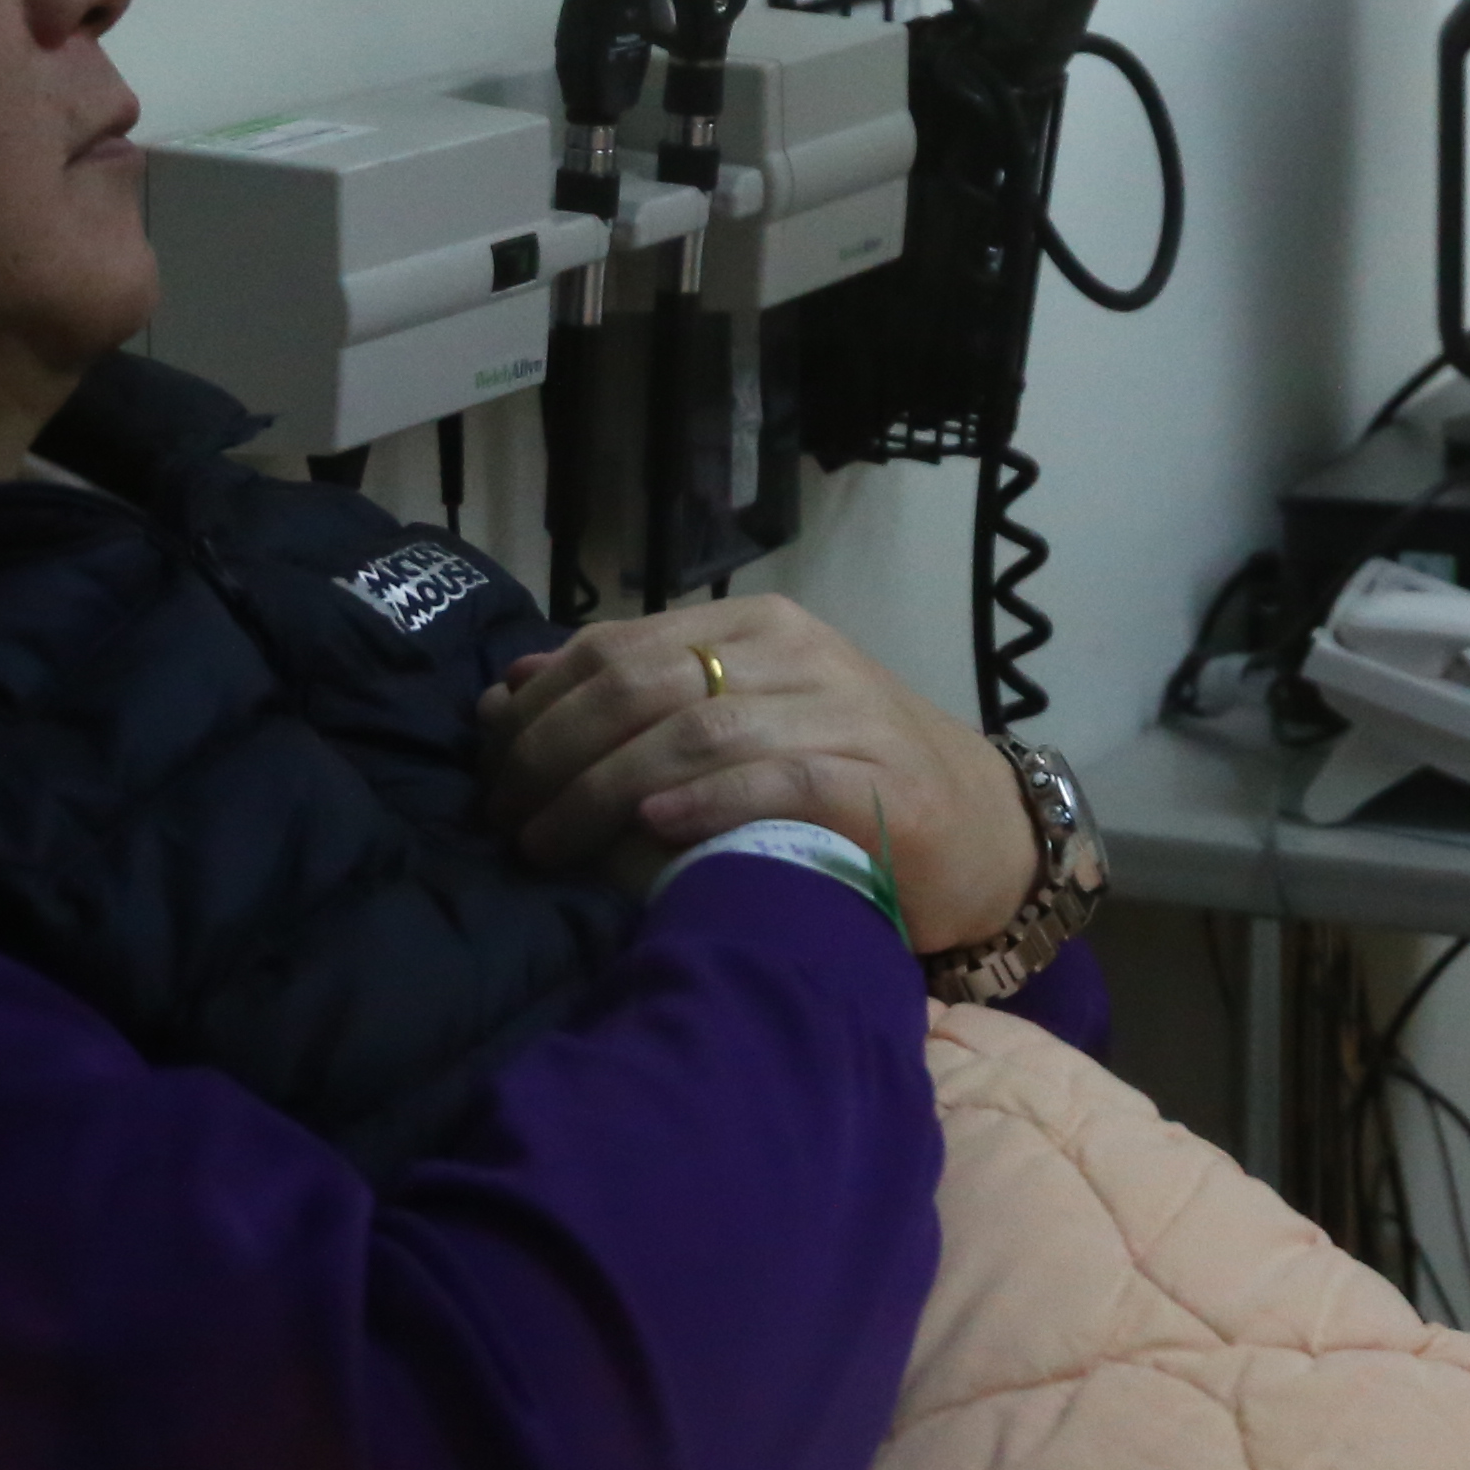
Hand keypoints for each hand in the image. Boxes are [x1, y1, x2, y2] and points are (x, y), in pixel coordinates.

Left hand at [478, 595, 1038, 951]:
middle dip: (554, 752)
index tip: (489, 771)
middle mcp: (797, 653)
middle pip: (642, 684)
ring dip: (603, 790)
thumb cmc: (842, 775)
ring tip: (550, 843)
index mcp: (754, 625)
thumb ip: (638, 696)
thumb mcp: (738, 714)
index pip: (615, 645)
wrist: (981, 829)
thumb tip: (511, 687)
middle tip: (506, 818)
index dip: (538, 706)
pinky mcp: (879, 783)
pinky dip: (707, 800)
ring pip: (696, 730)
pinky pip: (778, 779)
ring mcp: (843, 714)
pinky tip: (652, 827)